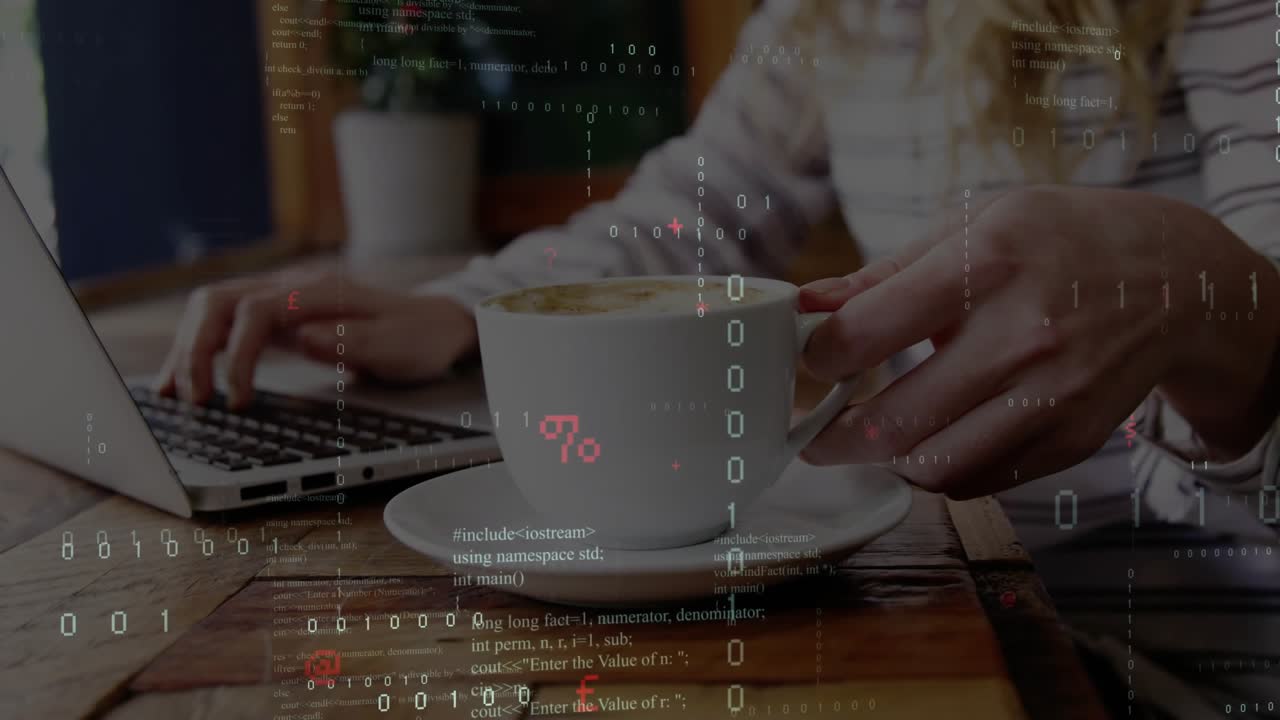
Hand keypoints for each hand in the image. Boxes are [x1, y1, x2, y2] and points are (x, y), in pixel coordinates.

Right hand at [153, 269, 477, 408]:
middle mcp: (293, 289)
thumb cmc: (420, 338)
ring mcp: (283, 301)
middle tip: (191, 399)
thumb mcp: (397, 345)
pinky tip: (186, 378)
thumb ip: (351, 340)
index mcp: (320, 293)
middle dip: (195, 349)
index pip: (255, 310)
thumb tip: (301, 337)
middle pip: (219, 301)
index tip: (236, 399)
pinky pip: (227, 326)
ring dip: (188, 348)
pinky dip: (202, 350)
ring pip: (214, 310)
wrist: (439, 324)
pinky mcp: (280, 319)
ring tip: (173, 394)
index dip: (236, 355)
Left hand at [796, 186, 1209, 498]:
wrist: (1177, 280)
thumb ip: (883, 274)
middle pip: (895, 421)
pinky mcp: (1073, 440)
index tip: (815, 360)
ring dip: (889, 461)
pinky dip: (941, 471)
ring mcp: (1053, 396)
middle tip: (818, 432)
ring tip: (876, 437)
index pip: (867, 331)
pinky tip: (933, 441)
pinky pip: (980, 482)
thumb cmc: (1059, 242)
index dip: (821, 356)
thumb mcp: (973, 225)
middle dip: (834, 437)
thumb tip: (807, 306)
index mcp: (986, 264)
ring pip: (935, 467)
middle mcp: (1022, 335)